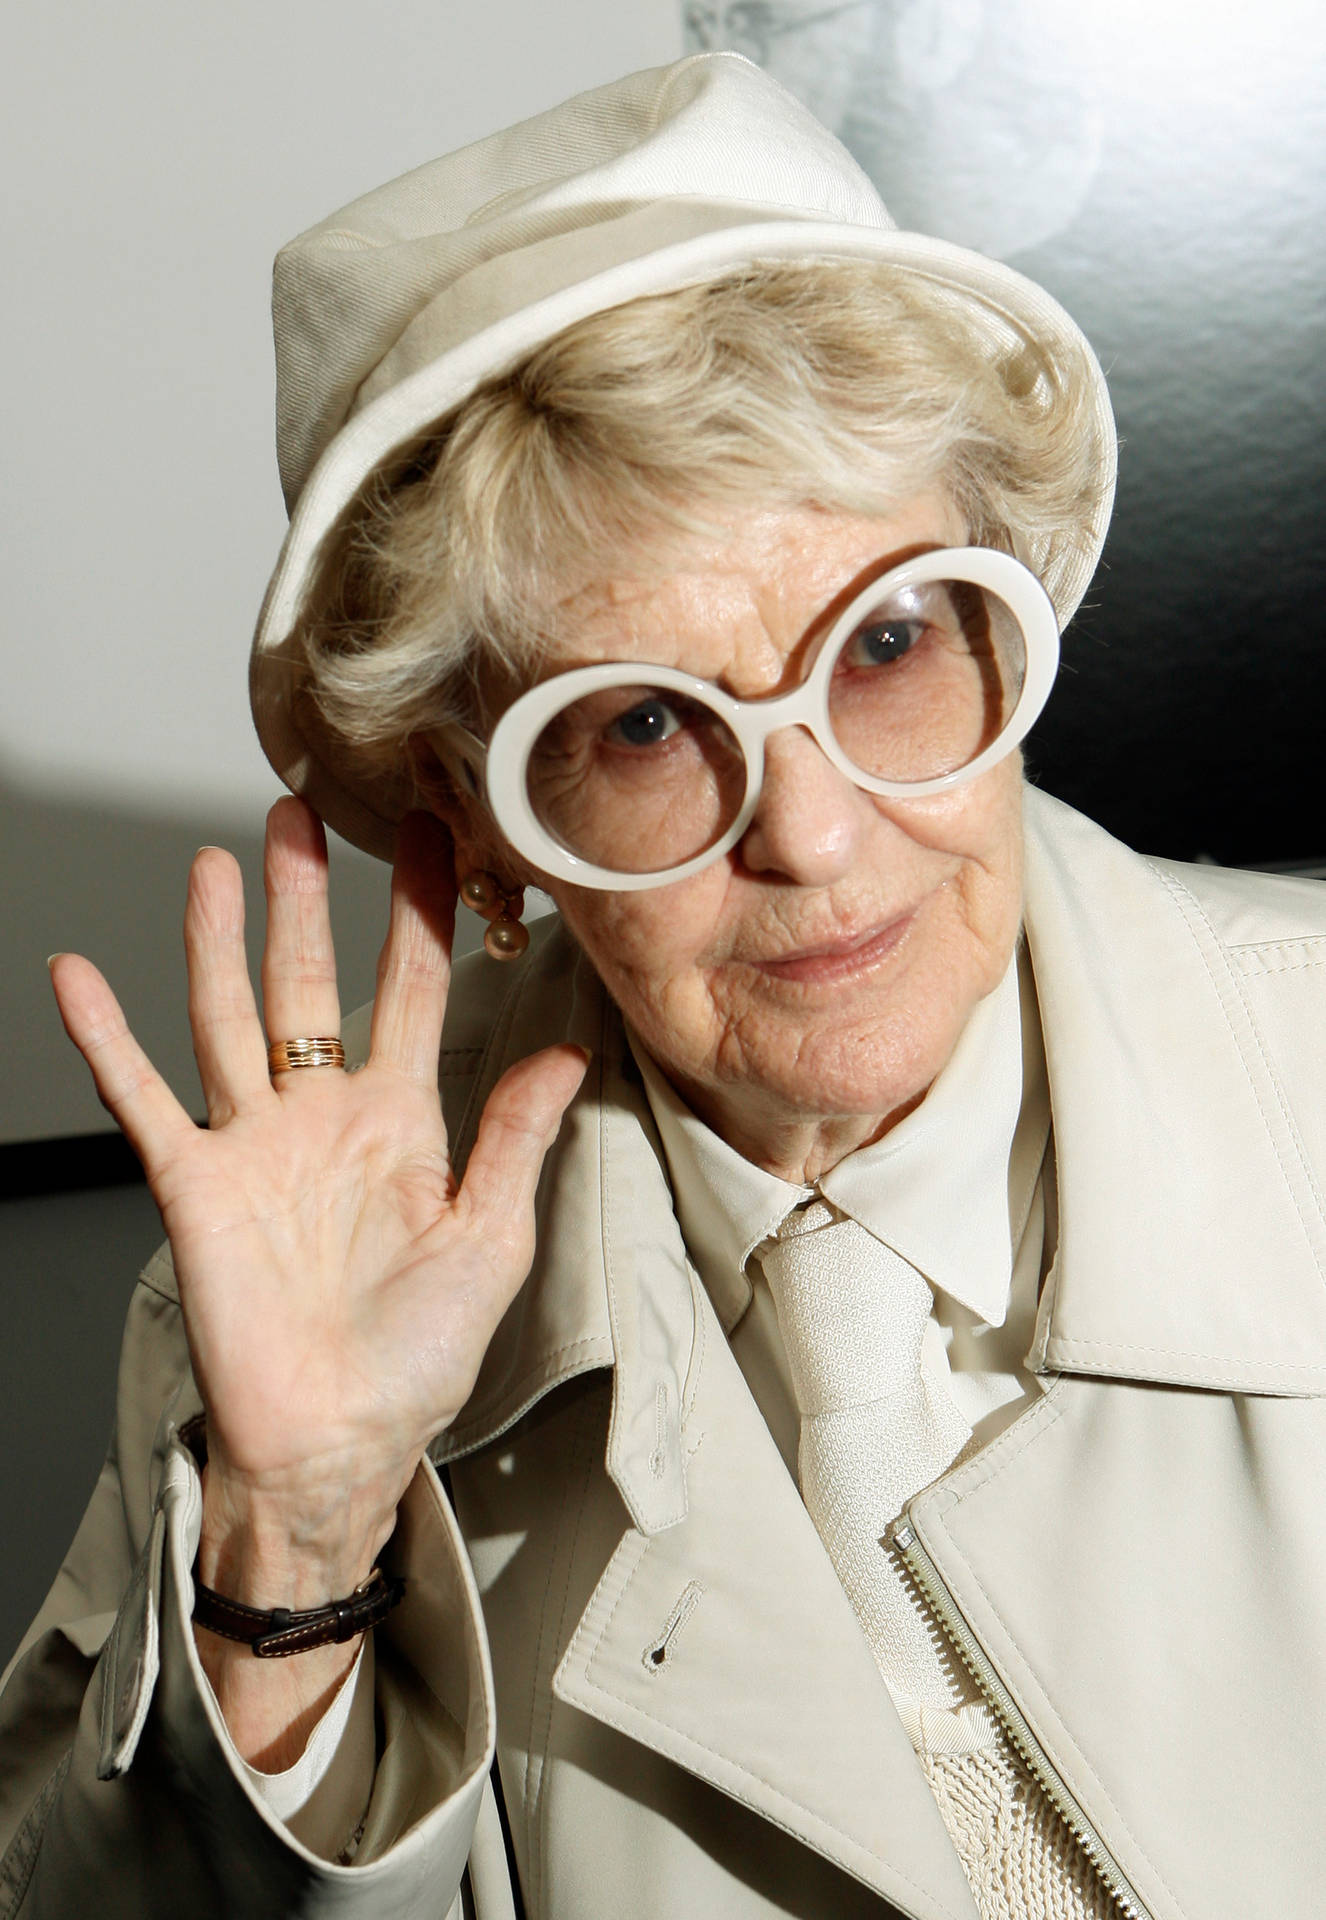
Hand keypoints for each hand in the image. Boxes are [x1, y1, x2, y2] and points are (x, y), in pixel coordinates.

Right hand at [49, 797, 586, 1601]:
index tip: (440, 836)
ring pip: (229, 1015)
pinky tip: (80, 978)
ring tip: (215, 861)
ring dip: (218, 940)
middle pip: (310, 980)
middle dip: (309, 897)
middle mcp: (322, 1116)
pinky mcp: (196, 1185)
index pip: (414, 991)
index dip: (425, 914)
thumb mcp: (491, 1239)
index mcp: (403, 1123)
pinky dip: (107, 1041)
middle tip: (303, 811)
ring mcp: (255, 1144)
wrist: (340, 1441)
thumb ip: (515, 1138)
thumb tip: (565, 1051)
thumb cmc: (417, 1356)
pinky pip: (144, 1099)